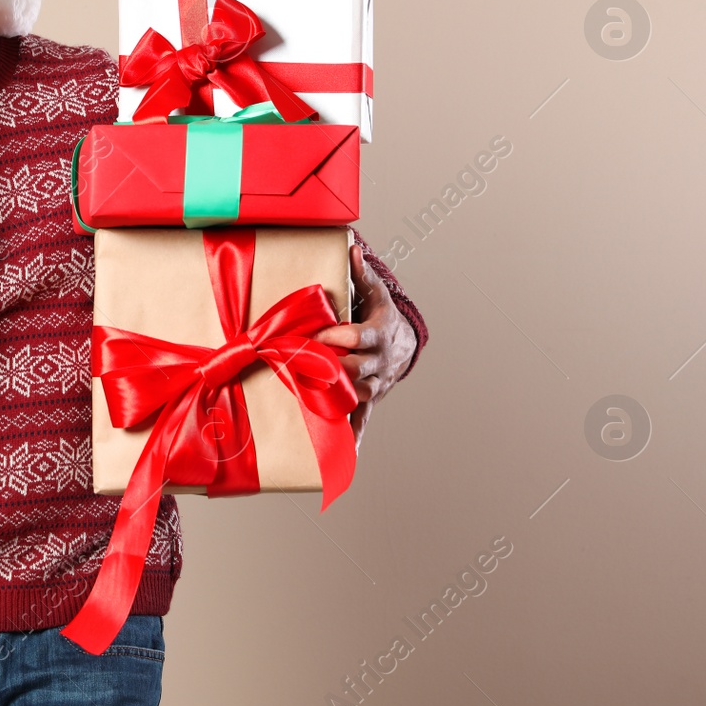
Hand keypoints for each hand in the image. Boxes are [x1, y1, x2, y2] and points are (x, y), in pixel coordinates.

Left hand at [312, 243, 416, 449]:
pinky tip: (343, 455)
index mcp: (377, 335)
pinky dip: (353, 436)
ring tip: (307, 402)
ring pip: (355, 394)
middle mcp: (377, 364)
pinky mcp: (368, 401)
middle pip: (356, 369)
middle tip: (303, 368)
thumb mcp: (376, 294)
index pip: (360, 337)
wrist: (402, 345)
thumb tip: (354, 249)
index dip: (341, 337)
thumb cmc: (382, 315)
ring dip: (335, 399)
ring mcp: (373, 384)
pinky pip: (361, 420)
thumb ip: (363, 275)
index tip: (321, 336)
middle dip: (331, 370)